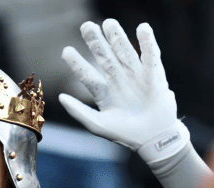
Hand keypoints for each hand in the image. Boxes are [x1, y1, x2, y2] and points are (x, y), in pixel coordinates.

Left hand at [59, 19, 188, 163]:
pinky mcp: (154, 74)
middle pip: (104, 56)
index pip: (86, 73)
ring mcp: (135, 75)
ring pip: (124, 51)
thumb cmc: (124, 134)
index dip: (76, 62)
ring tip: (108, 23)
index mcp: (103, 92)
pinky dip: (148, 42)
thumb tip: (60, 97)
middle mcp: (118, 80)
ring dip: (117, 37)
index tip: (65, 51)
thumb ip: (78, 111)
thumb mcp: (97, 124)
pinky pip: (150, 55)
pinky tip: (142, 28)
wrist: (153, 138)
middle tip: (86, 26)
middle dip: (95, 41)